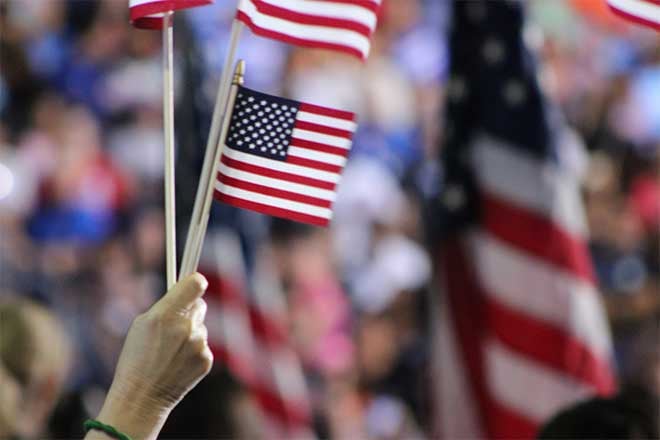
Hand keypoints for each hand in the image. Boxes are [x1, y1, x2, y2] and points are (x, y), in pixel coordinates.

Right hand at [86, 274, 212, 439]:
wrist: (141, 397)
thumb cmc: (136, 358)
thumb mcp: (141, 325)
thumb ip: (166, 306)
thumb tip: (185, 291)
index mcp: (167, 314)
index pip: (196, 284)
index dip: (195, 281)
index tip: (193, 283)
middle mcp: (186, 327)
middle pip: (200, 305)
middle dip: (189, 310)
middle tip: (176, 322)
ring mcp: (199, 344)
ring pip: (201, 327)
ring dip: (191, 333)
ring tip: (171, 351)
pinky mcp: (206, 359)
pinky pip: (204, 346)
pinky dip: (194, 351)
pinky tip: (178, 362)